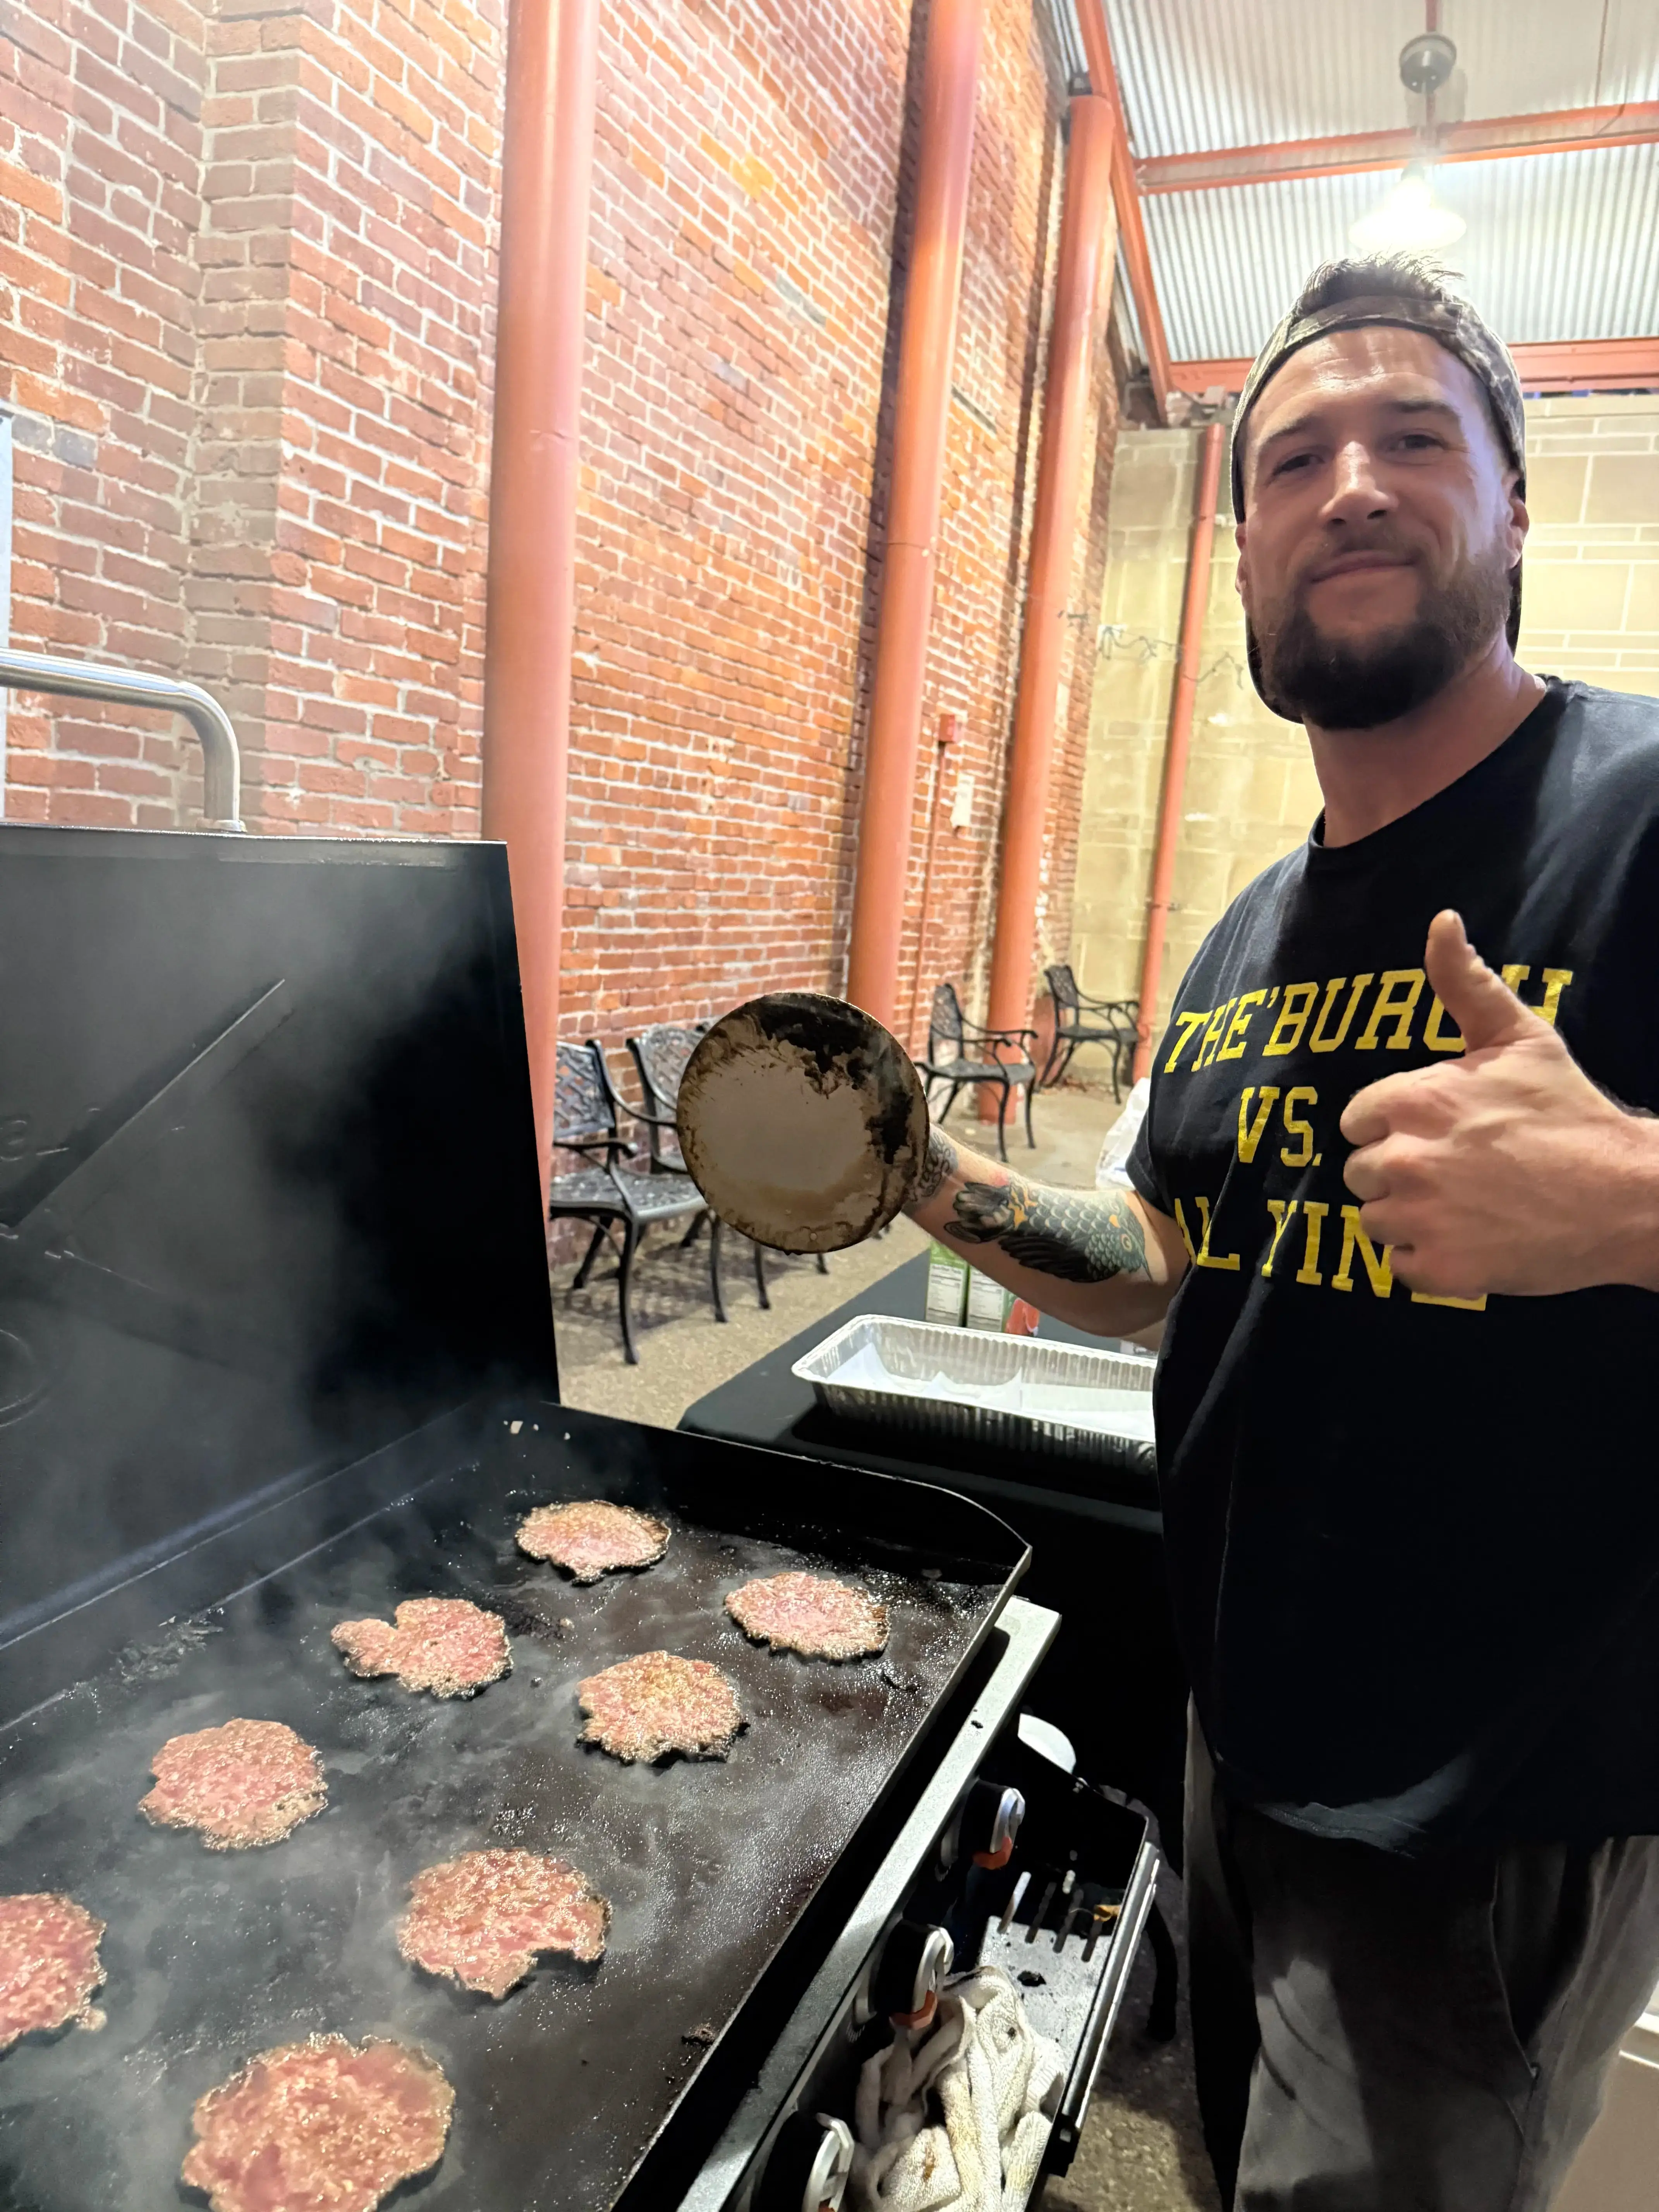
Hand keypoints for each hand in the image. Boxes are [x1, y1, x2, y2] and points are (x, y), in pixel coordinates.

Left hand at [1339, 911, 1658, 1297]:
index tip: (1438, 1132)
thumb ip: (1465, 982)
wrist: (1624, 1194)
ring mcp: (1420, 1218)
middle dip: (1399, 1172)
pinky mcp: (1439, 1270)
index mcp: (1411, 1101)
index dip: (1393, 1126)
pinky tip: (1471, 1241)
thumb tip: (1441, 921)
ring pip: (1375, 1222)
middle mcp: (1404, 1159)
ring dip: (1410, 1218)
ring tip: (1467, 1206)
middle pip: (1360, 1172)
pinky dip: (1429, 1261)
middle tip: (1458, 1171)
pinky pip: (1400, 1268)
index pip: (1356, 1120)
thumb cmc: (1568, 1111)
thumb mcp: (1518, 1036)